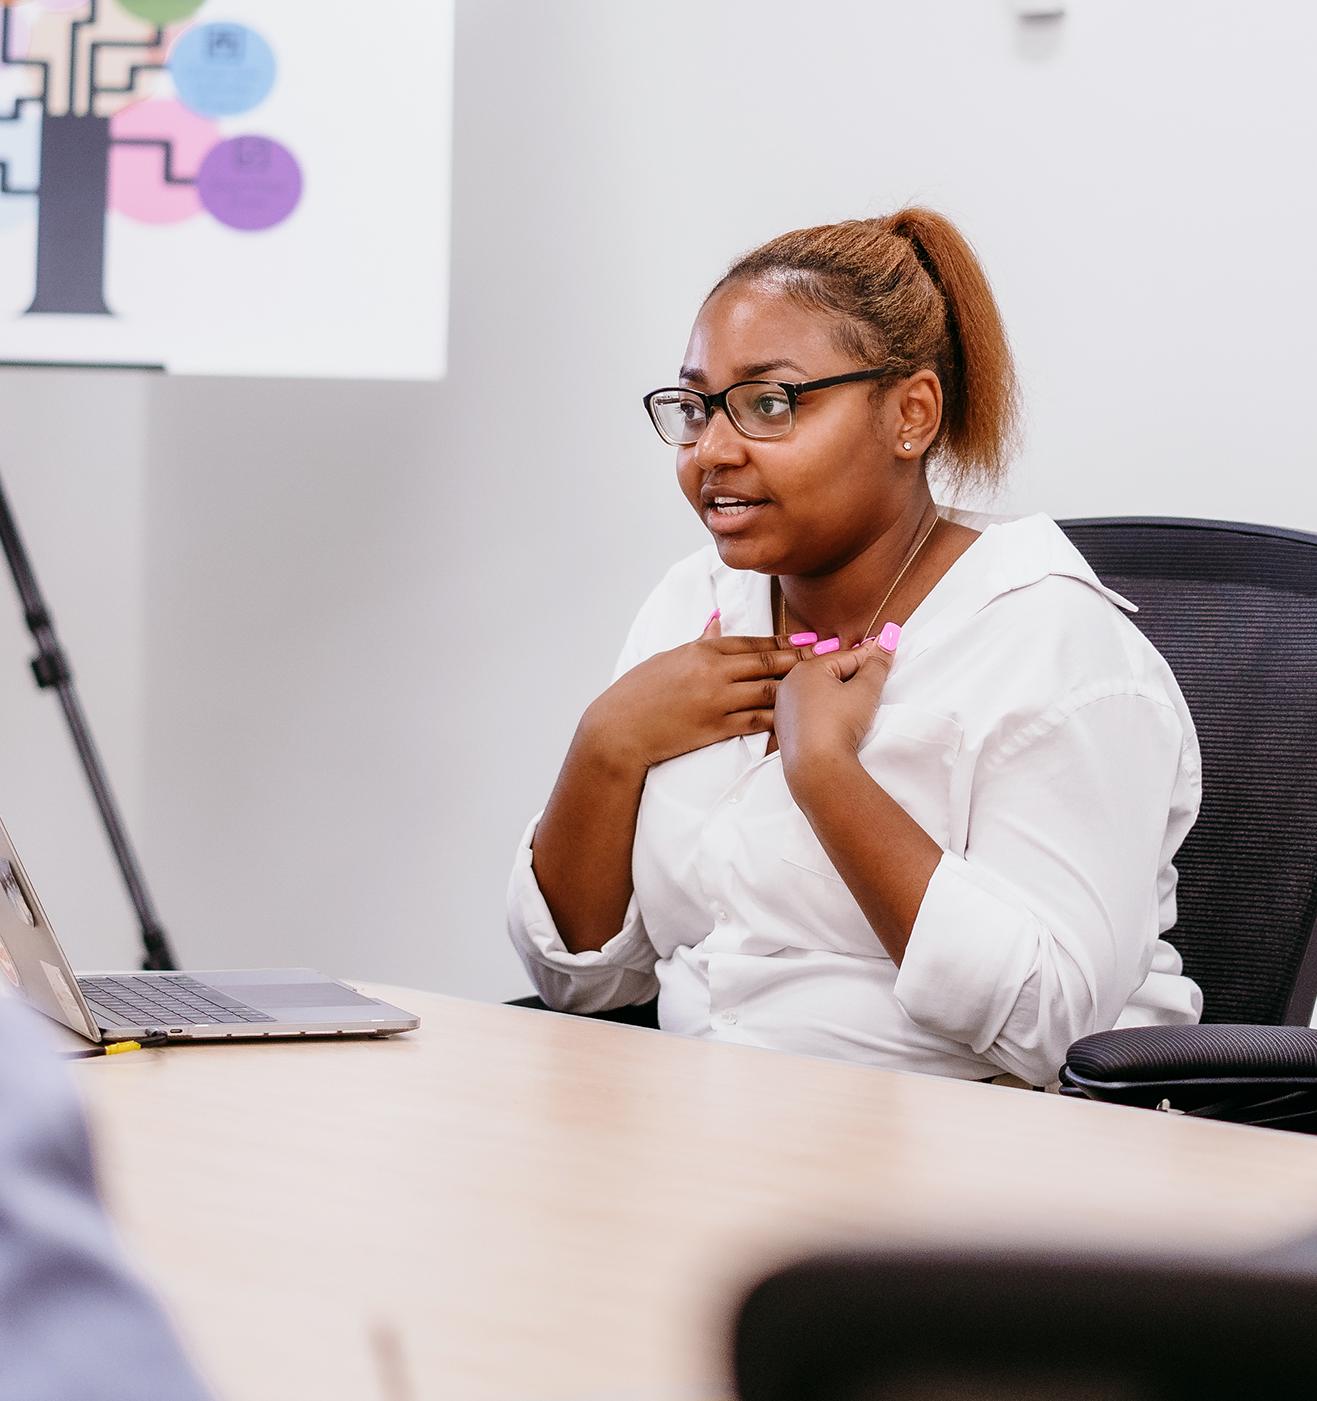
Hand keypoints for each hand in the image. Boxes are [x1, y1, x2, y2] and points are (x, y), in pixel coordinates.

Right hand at [582, 612, 814, 770]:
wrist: (619, 729)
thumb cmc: (639, 691)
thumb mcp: (668, 658)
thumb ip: (699, 640)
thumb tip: (717, 619)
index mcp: (701, 649)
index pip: (751, 641)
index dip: (782, 643)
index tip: (806, 642)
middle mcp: (713, 671)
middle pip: (767, 662)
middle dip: (799, 660)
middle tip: (827, 658)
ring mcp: (716, 700)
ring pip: (768, 690)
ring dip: (796, 689)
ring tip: (820, 688)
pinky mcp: (716, 727)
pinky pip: (757, 722)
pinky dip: (779, 719)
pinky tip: (797, 719)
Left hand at [773, 627, 899, 780]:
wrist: (816, 767)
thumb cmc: (837, 726)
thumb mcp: (865, 691)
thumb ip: (877, 665)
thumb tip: (886, 642)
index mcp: (806, 669)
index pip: (846, 656)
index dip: (869, 655)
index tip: (885, 649)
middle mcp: (790, 684)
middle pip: (830, 673)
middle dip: (853, 675)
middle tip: (875, 677)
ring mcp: (785, 707)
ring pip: (819, 693)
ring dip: (838, 694)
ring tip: (859, 702)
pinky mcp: (786, 729)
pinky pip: (810, 711)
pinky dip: (825, 711)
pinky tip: (838, 720)